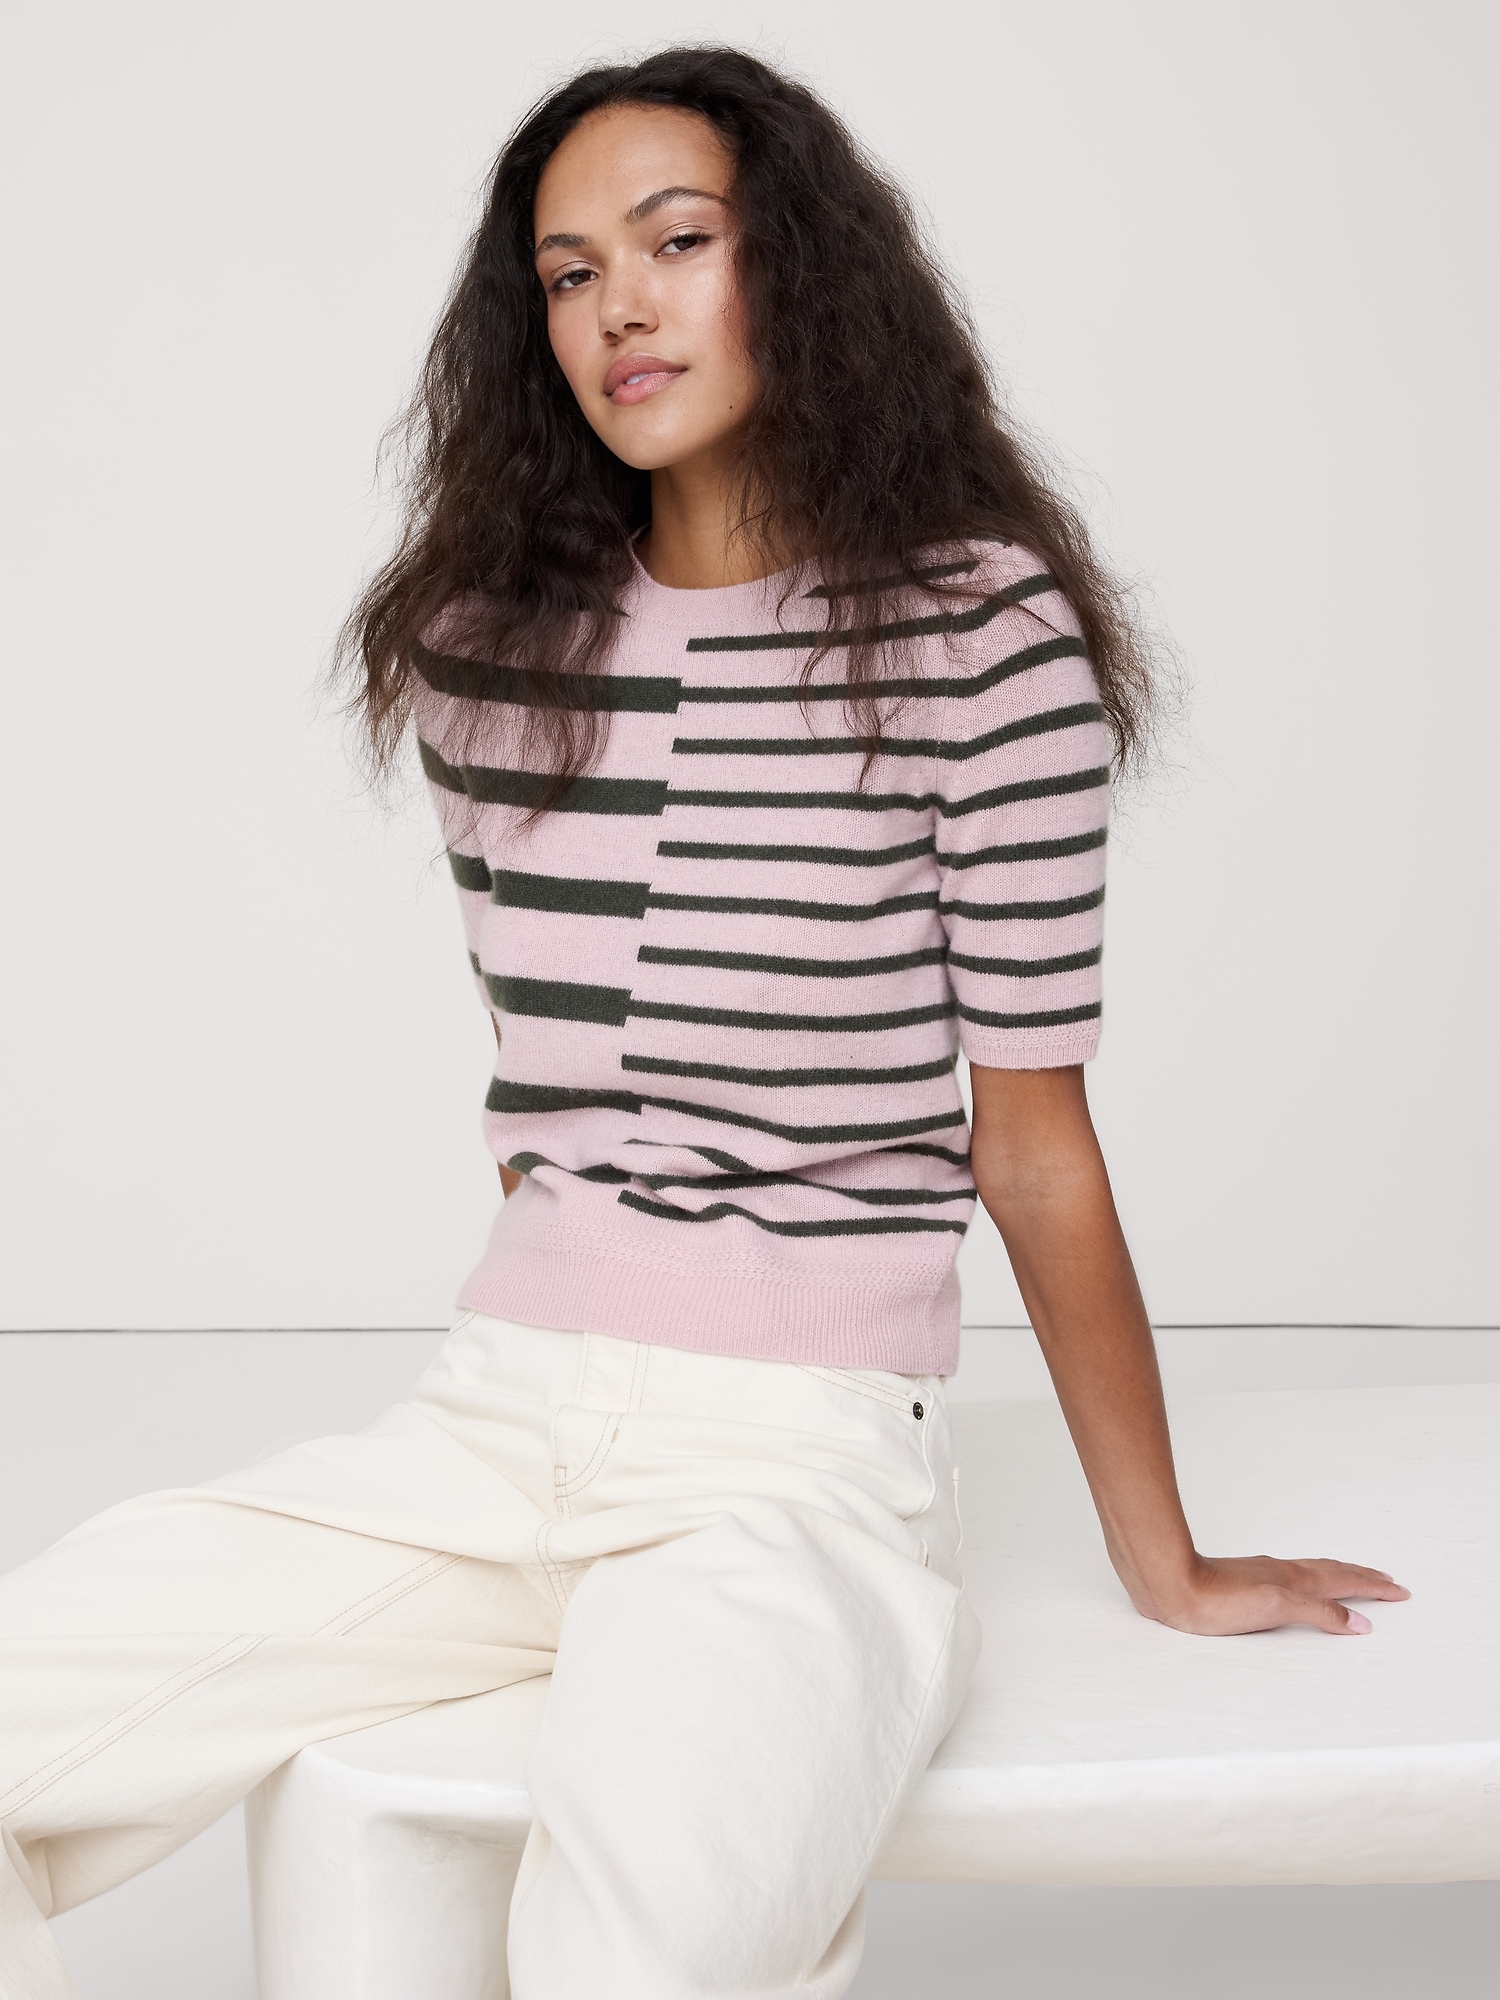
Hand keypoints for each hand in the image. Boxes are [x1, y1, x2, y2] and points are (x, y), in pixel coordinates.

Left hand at [1146, 1554, 1409, 1636]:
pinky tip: (1299, 1584)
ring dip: (1338, 1575)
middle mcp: (1282, 1573)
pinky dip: (1311, 1581)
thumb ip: (1319, 1613)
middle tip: (1387, 1580)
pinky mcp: (1246, 1583)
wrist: (1171, 1585)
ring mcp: (1264, 1575)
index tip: (1399, 1590)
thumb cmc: (1218, 1601)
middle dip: (1362, 1577)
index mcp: (1295, 1580)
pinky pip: (1292, 1578)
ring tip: (1353, 1577)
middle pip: (1332, 1571)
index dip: (1373, 1587)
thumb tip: (1360, 1622)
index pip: (1344, 1582)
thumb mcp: (1277, 1608)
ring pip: (1312, 1572)